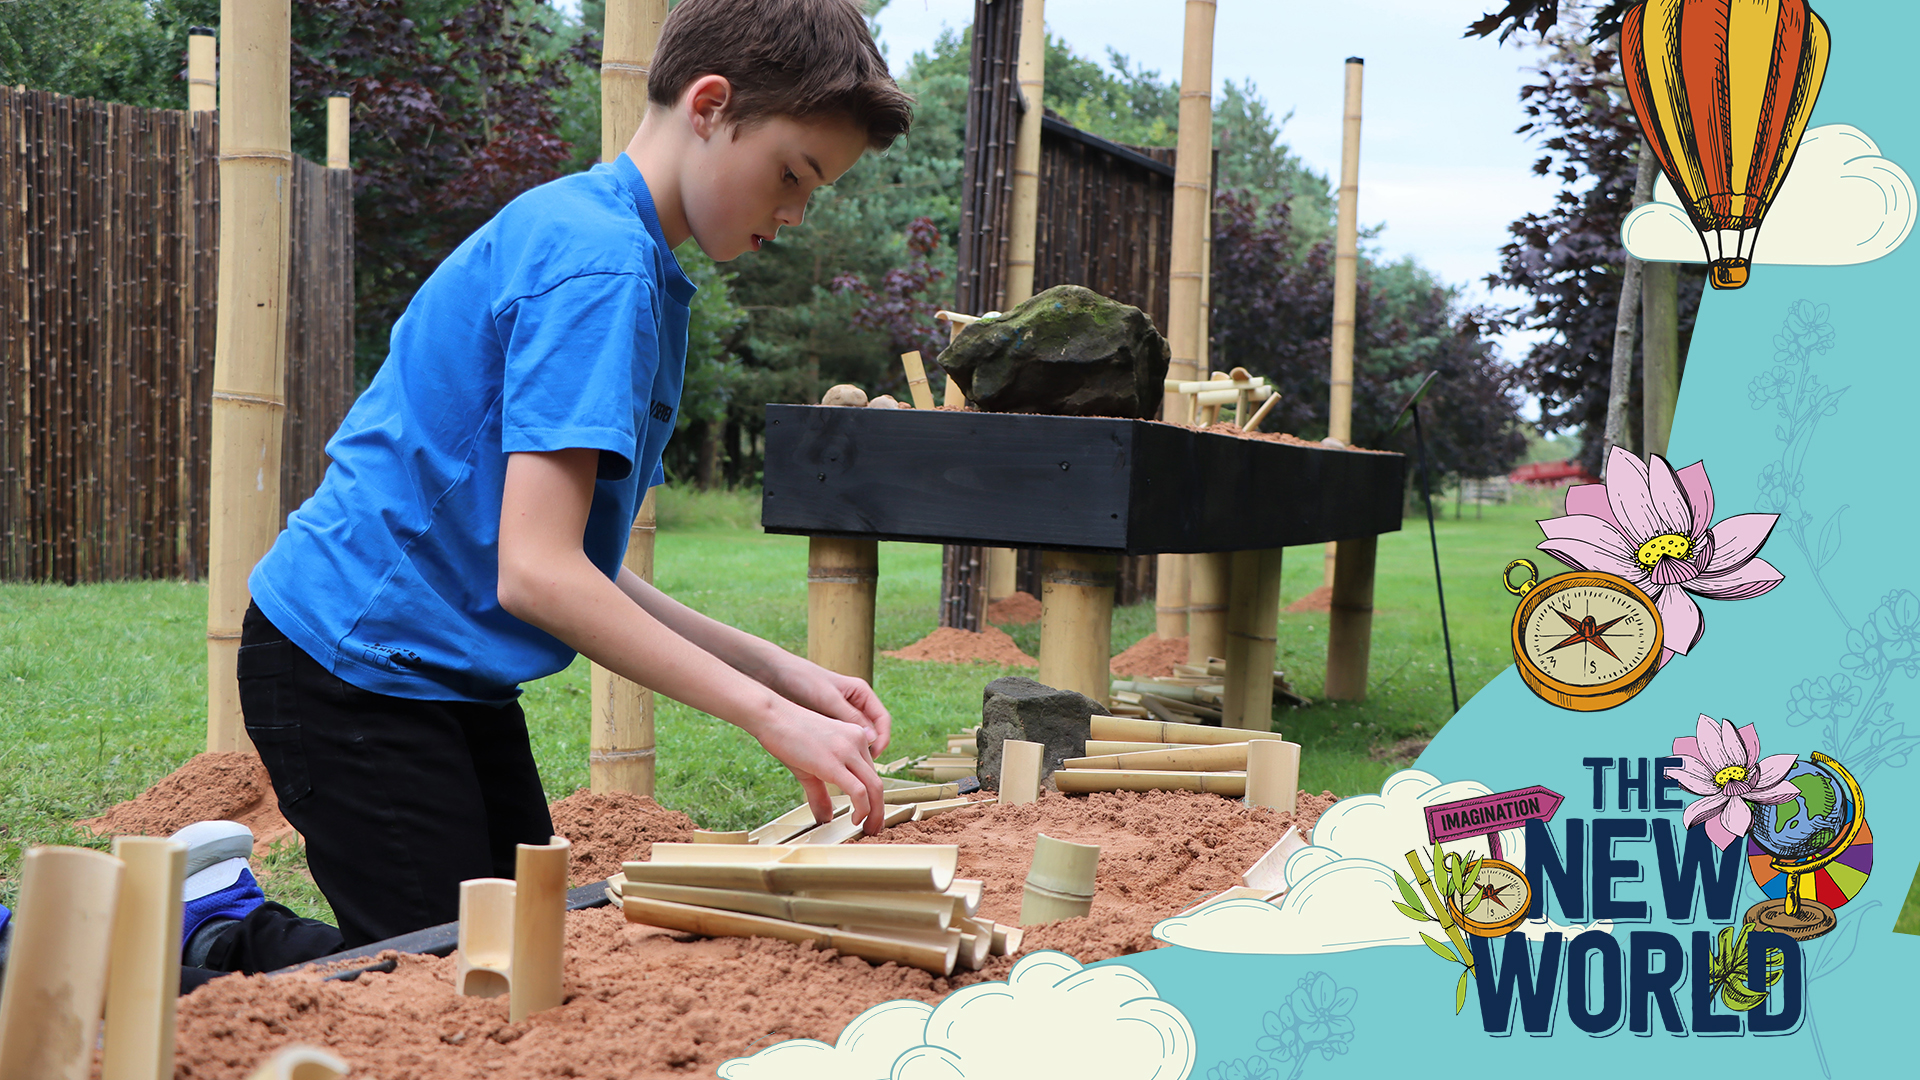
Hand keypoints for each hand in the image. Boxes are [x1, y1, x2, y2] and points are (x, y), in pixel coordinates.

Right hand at [752, 699, 887, 835]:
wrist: (773, 716)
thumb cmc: (787, 736)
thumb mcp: (810, 766)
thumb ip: (821, 793)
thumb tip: (825, 817)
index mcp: (855, 738)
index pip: (871, 773)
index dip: (873, 797)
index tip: (870, 814)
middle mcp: (858, 741)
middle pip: (878, 782)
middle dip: (880, 810)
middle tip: (875, 828)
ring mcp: (848, 750)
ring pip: (875, 788)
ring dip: (875, 814)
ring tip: (868, 828)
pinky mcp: (834, 762)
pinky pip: (859, 791)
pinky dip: (863, 809)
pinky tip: (855, 819)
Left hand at [760, 653, 891, 758]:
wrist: (774, 673)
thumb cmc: (801, 679)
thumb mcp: (827, 698)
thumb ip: (850, 716)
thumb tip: (871, 739)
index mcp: (861, 693)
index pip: (882, 720)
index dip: (883, 739)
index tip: (874, 756)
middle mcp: (854, 703)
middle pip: (872, 732)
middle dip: (869, 751)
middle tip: (860, 770)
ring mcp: (841, 713)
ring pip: (856, 738)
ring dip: (854, 753)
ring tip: (847, 769)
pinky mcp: (827, 722)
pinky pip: (839, 740)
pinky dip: (839, 751)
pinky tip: (832, 762)